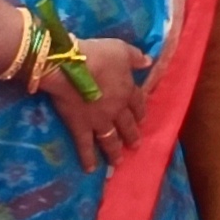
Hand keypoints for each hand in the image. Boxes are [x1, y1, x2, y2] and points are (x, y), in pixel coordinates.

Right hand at [40, 38, 149, 172]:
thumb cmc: (97, 55)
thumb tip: (149, 62)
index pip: (138, 103)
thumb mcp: (121, 49)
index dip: (141, 111)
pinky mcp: (80, 127)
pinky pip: (85, 146)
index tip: (143, 120)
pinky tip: (90, 169)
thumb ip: (136, 57)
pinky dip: (88, 158)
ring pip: (110, 139)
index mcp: (127, 90)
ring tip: (118, 161)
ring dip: (115, 151)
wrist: (70, 67)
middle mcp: (116, 109)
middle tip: (136, 146)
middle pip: (127, 124)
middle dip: (132, 135)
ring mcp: (99, 121)